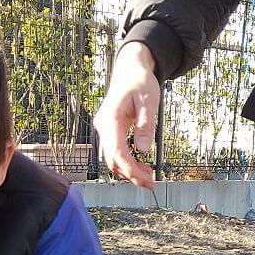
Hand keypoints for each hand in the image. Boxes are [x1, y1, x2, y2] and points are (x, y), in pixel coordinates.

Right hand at [92, 42, 160, 189]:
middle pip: (112, 159)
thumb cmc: (140, 82)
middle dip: (130, 174)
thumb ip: (145, 124)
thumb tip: (143, 150)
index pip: (117, 152)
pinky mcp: (109, 131)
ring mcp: (105, 129)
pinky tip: (142, 166)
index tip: (146, 180)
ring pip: (112, 158)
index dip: (130, 169)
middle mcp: (103, 126)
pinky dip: (127, 162)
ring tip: (149, 176)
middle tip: (151, 184)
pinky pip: (115, 151)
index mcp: (111, 118)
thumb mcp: (149, 100)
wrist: (130, 70)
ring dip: (128, 170)